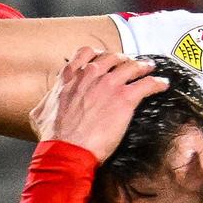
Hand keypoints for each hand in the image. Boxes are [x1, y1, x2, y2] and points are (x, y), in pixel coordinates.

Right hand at [29, 48, 168, 161]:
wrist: (67, 148)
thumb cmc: (53, 136)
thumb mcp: (39, 114)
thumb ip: (45, 103)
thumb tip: (43, 105)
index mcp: (70, 77)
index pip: (86, 54)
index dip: (99, 55)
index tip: (106, 59)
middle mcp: (90, 76)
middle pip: (113, 57)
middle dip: (123, 59)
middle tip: (130, 65)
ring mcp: (109, 85)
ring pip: (132, 66)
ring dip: (143, 66)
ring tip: (149, 68)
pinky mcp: (125, 99)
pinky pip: (147, 84)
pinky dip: (157, 83)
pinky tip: (163, 85)